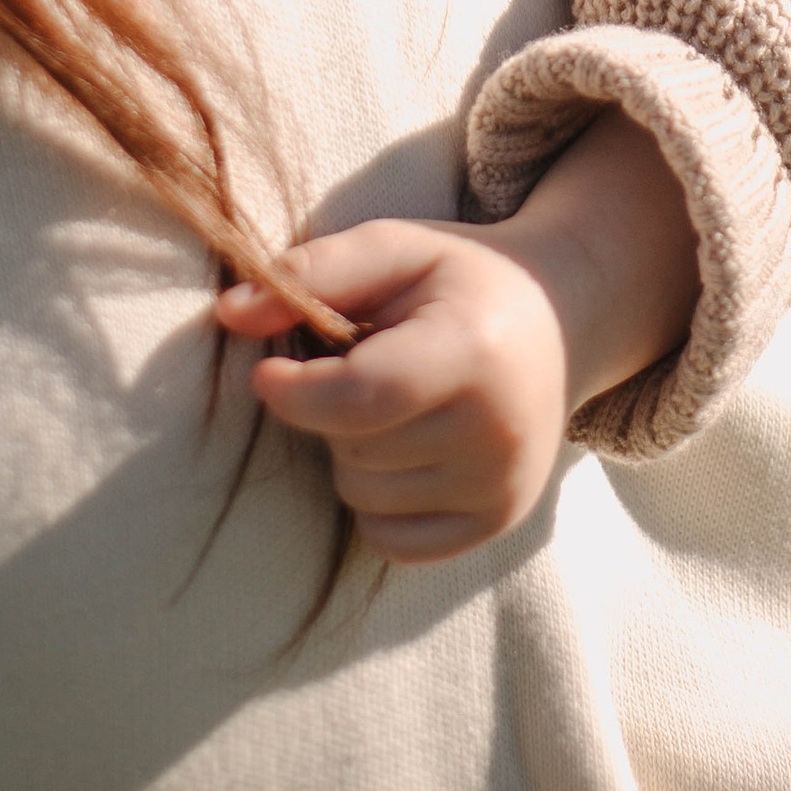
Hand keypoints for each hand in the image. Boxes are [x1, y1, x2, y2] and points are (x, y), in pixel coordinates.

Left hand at [216, 110, 700, 563]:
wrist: (561, 317)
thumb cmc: (461, 280)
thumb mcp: (394, 249)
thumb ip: (312, 273)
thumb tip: (229, 314)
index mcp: (472, 352)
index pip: (360, 399)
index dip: (296, 393)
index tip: (267, 371)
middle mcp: (497, 431)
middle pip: (354, 450)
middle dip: (332, 412)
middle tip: (364, 367)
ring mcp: (503, 486)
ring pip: (363, 498)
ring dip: (352, 454)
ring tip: (391, 404)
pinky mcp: (500, 521)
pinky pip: (391, 541)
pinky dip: (377, 502)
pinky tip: (404, 450)